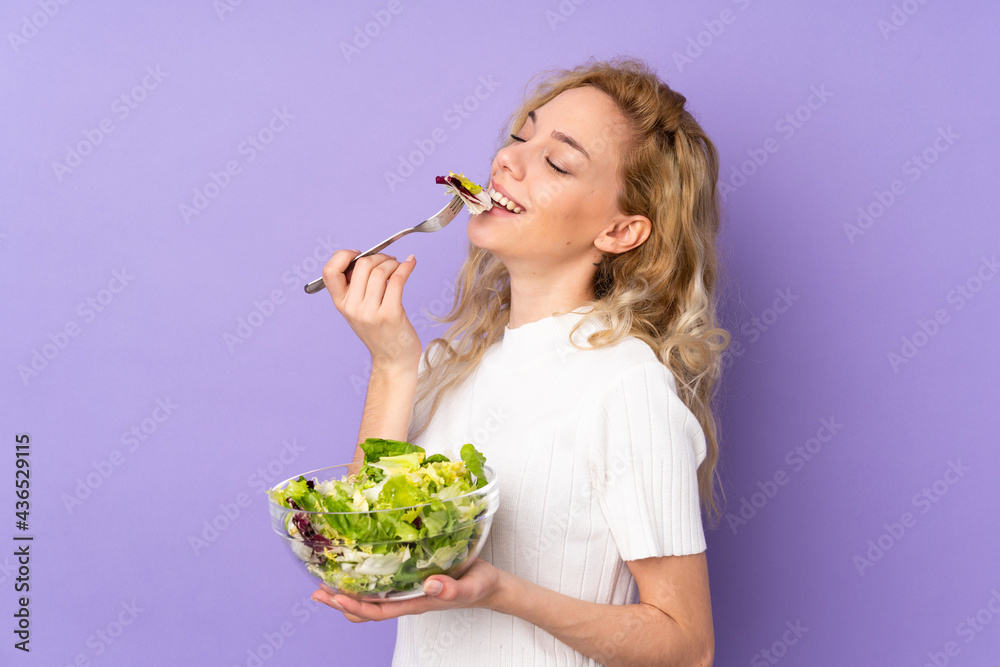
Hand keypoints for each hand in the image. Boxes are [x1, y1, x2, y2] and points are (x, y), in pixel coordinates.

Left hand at [311, 559, 502, 622]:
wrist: (491, 586)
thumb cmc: (480, 586)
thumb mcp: (470, 586)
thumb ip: (452, 589)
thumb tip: (430, 585)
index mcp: (416, 602)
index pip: (378, 610)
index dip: (354, 605)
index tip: (333, 596)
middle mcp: (407, 599)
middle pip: (366, 608)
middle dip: (340, 602)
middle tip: (317, 591)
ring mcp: (408, 591)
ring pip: (371, 599)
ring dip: (347, 593)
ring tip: (325, 584)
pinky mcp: (412, 579)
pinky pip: (382, 586)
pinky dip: (364, 582)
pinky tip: (356, 570)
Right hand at [322, 250, 420, 371]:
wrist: (393, 360)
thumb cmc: (380, 332)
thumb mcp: (359, 311)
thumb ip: (356, 288)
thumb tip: (366, 257)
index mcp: (341, 304)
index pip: (329, 272)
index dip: (343, 256)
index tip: (359, 254)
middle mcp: (353, 308)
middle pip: (362, 265)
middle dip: (379, 257)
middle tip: (389, 261)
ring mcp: (370, 312)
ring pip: (380, 271)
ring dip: (393, 262)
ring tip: (399, 266)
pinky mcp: (390, 314)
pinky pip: (397, 280)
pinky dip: (406, 267)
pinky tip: (410, 263)